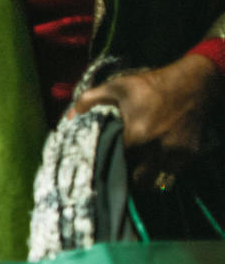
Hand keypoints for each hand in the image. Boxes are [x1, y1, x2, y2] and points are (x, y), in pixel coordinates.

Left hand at [71, 53, 222, 188]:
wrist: (193, 82)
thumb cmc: (151, 85)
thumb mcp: (117, 86)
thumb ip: (90, 100)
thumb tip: (71, 116)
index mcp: (138, 134)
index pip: (117, 163)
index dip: (108, 166)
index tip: (102, 166)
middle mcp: (158, 148)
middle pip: (137, 179)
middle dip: (126, 177)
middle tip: (118, 171)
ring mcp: (176, 153)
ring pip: (155, 181)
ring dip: (144, 177)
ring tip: (135, 168)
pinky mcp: (190, 154)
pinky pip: (171, 174)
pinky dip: (161, 172)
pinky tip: (153, 162)